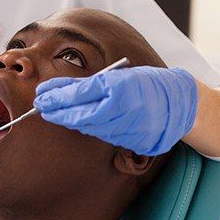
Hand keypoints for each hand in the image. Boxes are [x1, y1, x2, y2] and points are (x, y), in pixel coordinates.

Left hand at [33, 67, 198, 155]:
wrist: (178, 104)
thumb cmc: (143, 84)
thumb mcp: (115, 77)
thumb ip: (85, 85)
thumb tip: (53, 89)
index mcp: (120, 91)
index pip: (80, 96)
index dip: (57, 97)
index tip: (40, 97)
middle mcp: (124, 113)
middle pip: (81, 115)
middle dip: (57, 112)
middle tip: (40, 107)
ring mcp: (129, 130)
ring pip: (89, 127)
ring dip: (69, 121)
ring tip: (54, 113)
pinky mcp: (132, 142)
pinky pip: (102, 135)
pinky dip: (87, 128)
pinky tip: (77, 121)